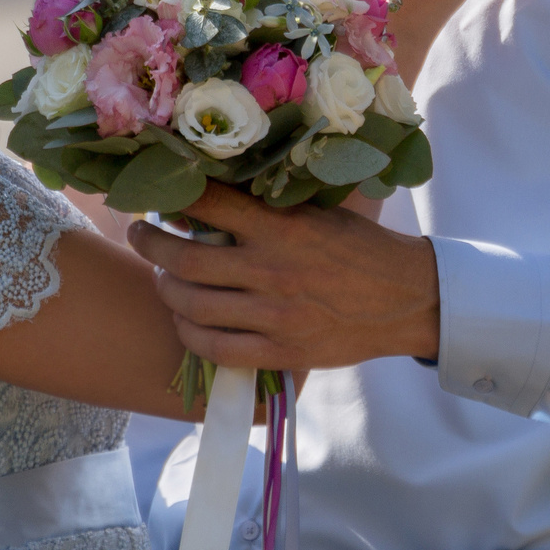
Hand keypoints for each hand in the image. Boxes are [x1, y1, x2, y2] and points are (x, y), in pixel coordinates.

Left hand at [125, 181, 440, 367]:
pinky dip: (190, 336)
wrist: (407, 298)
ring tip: (163, 278)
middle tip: (141, 235)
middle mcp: (273, 271)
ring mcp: (275, 316)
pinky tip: (185, 323)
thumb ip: (269, 208)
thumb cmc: (361, 248)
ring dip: (166, 290)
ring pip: (193, 306)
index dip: (172, 198)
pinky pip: (216, 350)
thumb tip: (210, 196)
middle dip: (150, 245)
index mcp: (283, 228)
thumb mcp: (318, 214)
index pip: (210, 205)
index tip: (154, 196)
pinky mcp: (282, 353)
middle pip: (185, 260)